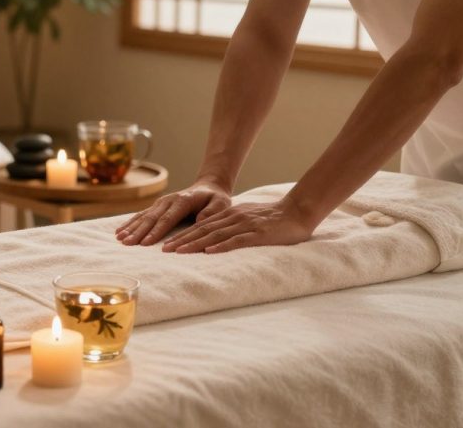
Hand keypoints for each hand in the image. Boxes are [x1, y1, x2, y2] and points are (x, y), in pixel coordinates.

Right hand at [116, 181, 231, 245]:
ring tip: (120, 238)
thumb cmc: (215, 199)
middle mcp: (168, 200)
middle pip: (151, 218)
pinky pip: (141, 215)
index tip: (146, 243)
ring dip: (131, 228)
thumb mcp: (221, 203)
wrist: (208, 187)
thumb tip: (200, 221)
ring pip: (143, 216)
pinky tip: (119, 231)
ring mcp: (160, 203)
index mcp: (183, 201)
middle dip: (138, 232)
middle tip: (127, 243)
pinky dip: (130, 223)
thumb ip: (212, 212)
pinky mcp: (157, 207)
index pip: (167, 219)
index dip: (156, 231)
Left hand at [160, 198, 313, 253]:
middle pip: (202, 229)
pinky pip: (237, 240)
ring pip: (215, 234)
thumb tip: (213, 237)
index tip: (167, 244)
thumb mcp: (246, 218)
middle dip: (182, 240)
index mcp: (229, 215)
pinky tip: (209, 251)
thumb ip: (230, 225)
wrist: (298, 210)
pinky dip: (221, 246)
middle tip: (164, 249)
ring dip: (195, 243)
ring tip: (179, 252)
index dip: (183, 235)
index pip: (201, 226)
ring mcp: (245, 225)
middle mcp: (233, 218)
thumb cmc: (273, 218)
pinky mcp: (258, 233)